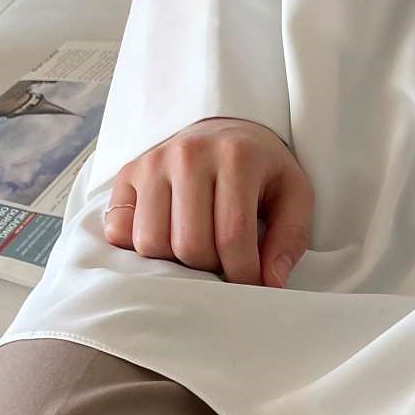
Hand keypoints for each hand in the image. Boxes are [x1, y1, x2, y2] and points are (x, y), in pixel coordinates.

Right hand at [101, 116, 312, 285]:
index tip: (251, 284)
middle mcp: (189, 154)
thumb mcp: (294, 194)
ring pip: (151, 243)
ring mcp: (153, 162)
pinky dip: (139, 247)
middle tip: (224, 262)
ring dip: (175, 261)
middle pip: (189, 245)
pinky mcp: (128, 173)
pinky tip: (168, 236)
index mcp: (237, 156)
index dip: (243, 273)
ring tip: (198, 248)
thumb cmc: (262, 169)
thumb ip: (290, 237)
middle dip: (210, 268)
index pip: (232, 235)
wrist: (226, 130)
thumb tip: (272, 283)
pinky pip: (119, 230)